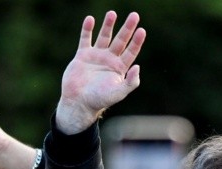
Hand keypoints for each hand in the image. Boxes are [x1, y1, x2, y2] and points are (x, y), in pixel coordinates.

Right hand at [56, 11, 145, 133]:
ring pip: (104, 36)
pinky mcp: (82, 55)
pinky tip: (90, 19)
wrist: (79, 102)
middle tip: (135, 15)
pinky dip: (87, 29)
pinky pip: (85, 39)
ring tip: (112, 13)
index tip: (142, 30)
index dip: (137, 41)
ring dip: (108, 25)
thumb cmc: (100, 100)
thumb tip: (138, 67)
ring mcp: (96, 56)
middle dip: (127, 28)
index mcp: (120, 68)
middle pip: (121, 40)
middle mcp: (110, 60)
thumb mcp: (119, 92)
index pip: (131, 51)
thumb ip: (130, 81)